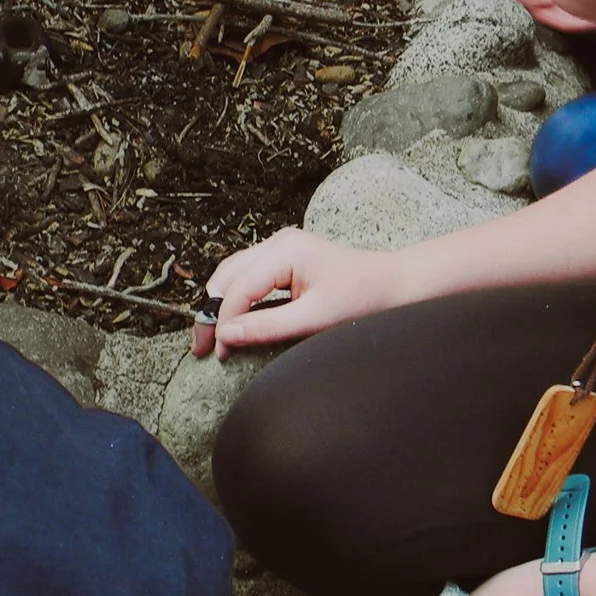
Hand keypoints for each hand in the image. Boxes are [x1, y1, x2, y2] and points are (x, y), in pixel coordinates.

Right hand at [192, 226, 408, 358]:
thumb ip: (268, 327)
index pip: (237, 288)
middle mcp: (278, 242)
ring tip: (212, 337)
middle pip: (226, 275)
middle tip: (202, 348)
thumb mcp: (314, 319)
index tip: (218, 353)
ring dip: (220, 304)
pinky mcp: (285, 259)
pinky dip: (235, 298)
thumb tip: (226, 335)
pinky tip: (233, 321)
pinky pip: (248, 275)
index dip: (222, 322)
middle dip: (212, 311)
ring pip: (233, 273)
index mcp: (284, 250)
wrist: (394, 286)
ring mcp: (280, 248)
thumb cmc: (363, 299)